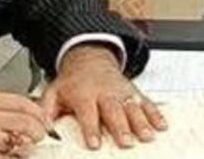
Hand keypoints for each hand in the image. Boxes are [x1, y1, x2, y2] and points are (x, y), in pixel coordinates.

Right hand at [0, 91, 48, 158]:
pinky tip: (2, 155)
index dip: (36, 112)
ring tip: (18, 150)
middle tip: (39, 136)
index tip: (41, 119)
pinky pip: (10, 158)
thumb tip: (15, 114)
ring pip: (21, 143)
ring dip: (24, 149)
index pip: (21, 101)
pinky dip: (10, 158)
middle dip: (38, 131)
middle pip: (27, 120)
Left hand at [40, 44, 167, 149]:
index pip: (87, 113)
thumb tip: (42, 127)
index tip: (94, 144)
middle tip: (126, 142)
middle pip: (113, 111)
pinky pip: (147, 103)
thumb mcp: (54, 91)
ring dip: (141, 122)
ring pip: (132, 108)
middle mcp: (104, 93)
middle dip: (120, 127)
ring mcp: (121, 93)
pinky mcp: (134, 93)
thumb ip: (46, 109)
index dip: (91, 129)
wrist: (89, 59)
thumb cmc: (72, 81)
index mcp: (83, 94)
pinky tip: (162, 126)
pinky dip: (156, 114)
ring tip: (147, 136)